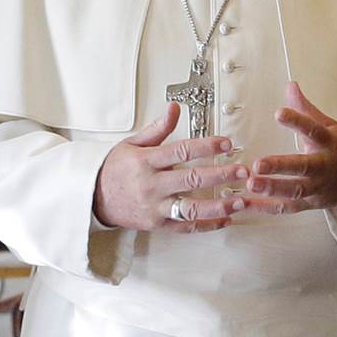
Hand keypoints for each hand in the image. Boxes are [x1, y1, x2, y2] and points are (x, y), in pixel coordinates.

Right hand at [93, 103, 247, 232]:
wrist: (93, 199)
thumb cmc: (114, 169)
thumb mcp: (132, 144)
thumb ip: (157, 128)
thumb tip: (174, 108)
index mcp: (145, 162)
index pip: (180, 151)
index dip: (206, 146)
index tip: (226, 143)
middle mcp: (151, 186)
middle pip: (191, 180)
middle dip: (220, 175)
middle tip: (243, 170)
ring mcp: (154, 208)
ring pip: (191, 209)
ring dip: (219, 206)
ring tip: (240, 200)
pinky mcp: (157, 225)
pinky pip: (185, 228)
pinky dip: (207, 225)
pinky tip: (226, 219)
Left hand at [244, 82, 336, 214]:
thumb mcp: (329, 126)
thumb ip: (306, 109)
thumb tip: (290, 86)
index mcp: (328, 143)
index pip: (313, 130)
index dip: (297, 121)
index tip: (279, 113)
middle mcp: (324, 166)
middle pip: (303, 167)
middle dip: (280, 167)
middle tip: (258, 164)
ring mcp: (317, 187)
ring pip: (295, 190)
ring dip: (272, 188)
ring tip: (251, 183)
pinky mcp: (310, 203)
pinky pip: (287, 207)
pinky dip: (267, 207)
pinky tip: (248, 202)